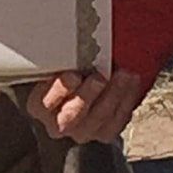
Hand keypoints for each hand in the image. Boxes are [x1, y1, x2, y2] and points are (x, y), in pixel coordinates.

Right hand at [28, 67, 146, 143]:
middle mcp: (58, 125)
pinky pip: (117, 120)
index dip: (58, 90)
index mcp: (40, 106)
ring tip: (124, 75)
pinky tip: (132, 82)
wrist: (83, 92)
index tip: (72, 75)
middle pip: (71, 116)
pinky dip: (127, 100)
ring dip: (113, 95)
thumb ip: (59, 60)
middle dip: (87, 96)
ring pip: (98, 119)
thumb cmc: (67, 73)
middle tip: (99, 78)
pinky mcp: (104, 134)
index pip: (44, 102)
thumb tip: (67, 38)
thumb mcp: (56, 66)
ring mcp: (83, 132)